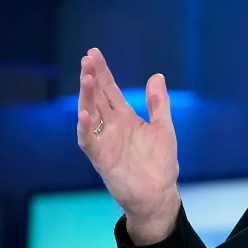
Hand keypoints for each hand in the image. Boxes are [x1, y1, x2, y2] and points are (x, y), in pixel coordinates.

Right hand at [76, 48, 180, 244]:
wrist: (159, 194)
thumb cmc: (160, 163)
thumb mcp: (163, 127)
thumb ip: (158, 103)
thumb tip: (156, 76)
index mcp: (125, 119)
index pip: (109, 90)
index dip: (102, 73)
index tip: (94, 53)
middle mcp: (111, 127)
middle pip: (97, 97)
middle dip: (92, 78)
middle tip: (87, 58)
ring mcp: (104, 142)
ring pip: (90, 114)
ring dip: (86, 96)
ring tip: (86, 77)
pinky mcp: (101, 159)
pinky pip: (88, 141)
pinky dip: (85, 128)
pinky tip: (84, 114)